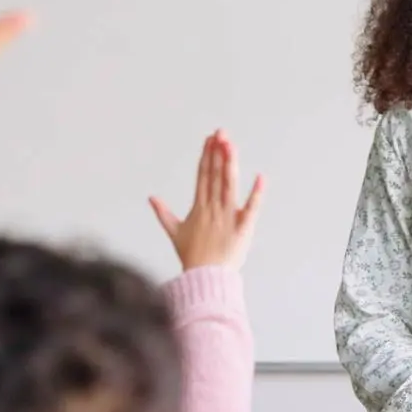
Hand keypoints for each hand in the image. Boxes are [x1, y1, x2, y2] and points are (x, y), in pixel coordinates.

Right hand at [151, 131, 265, 270]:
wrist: (204, 279)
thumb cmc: (192, 257)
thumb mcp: (175, 233)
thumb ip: (163, 213)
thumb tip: (151, 198)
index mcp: (199, 207)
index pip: (203, 175)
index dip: (206, 156)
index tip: (210, 139)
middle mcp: (213, 209)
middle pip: (215, 176)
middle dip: (218, 153)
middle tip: (221, 132)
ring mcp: (228, 217)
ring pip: (229, 186)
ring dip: (230, 165)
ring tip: (231, 145)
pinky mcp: (242, 229)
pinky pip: (251, 209)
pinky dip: (256, 194)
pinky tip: (261, 177)